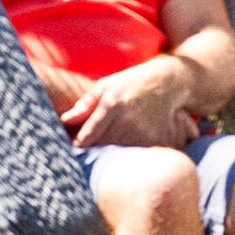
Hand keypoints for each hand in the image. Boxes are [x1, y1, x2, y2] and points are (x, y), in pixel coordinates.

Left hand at [59, 56, 202, 148]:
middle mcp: (128, 121)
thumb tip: (65, 120)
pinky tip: (134, 138)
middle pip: (102, 146)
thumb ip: (85, 103)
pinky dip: (132, 150)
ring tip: (119, 133)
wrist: (169, 82)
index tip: (77, 145)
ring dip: (114, 148)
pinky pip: (138, 153)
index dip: (80, 144)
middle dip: (96, 146)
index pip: (88, 137)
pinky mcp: (157, 141)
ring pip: (119, 151)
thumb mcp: (107, 84)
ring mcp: (144, 132)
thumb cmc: (132, 82)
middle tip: (96, 140)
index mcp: (112, 105)